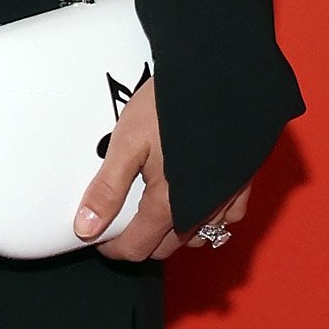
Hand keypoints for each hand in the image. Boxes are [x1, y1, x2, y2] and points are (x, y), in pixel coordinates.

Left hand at [74, 77, 250, 262]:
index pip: (137, 248)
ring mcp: (224, 201)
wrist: (222, 79)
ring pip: (195, 237)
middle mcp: (200, 212)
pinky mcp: (242, 185)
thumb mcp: (128, 142)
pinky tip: (195, 199)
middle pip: (166, 247)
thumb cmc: (171, 106)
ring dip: (173, 232)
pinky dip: (208, 219)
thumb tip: (85, 228)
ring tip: (153, 206)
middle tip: (121, 218)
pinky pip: (226, 220)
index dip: (113, 247)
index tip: (98, 235)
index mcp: (169, 206)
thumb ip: (108, 189)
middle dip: (141, 240)